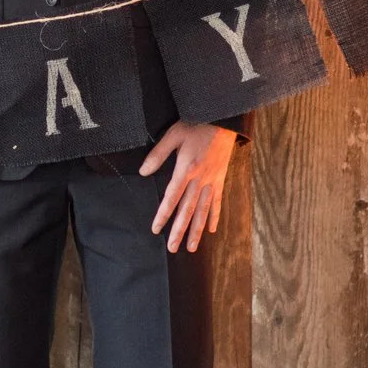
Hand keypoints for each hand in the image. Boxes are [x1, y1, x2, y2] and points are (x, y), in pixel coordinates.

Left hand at [139, 121, 237, 252]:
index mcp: (186, 169)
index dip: (163, 214)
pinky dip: (215, 216)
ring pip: (204, 210)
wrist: (223, 119)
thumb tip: (143, 172)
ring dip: (197, 230)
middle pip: (188, 210)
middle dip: (179, 230)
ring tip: (191, 247)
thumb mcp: (173, 135)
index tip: (156, 229)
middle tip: (173, 248)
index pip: (172, 197)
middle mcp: (200, 179)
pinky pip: (218, 202)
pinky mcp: (221, 179)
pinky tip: (212, 230)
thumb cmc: (196, 124)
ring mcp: (212, 181)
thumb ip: (158, 154)